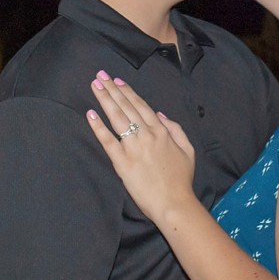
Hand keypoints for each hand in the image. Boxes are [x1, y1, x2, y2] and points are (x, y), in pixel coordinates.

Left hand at [86, 71, 197, 223]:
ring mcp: (133, 148)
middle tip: (100, 75)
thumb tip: (159, 114)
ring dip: (105, 100)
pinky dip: (98, 127)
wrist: (174, 203)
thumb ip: (175, 129)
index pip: (140, 106)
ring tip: (95, 86)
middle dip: (112, 89)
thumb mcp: (187, 150)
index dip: (127, 92)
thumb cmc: (181, 179)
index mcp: (161, 131)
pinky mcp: (122, 163)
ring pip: (116, 118)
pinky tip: (90, 114)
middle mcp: (146, 135)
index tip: (116, 81)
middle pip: (126, 107)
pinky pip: (108, 141)